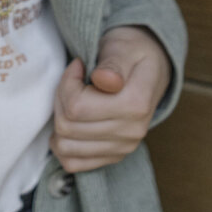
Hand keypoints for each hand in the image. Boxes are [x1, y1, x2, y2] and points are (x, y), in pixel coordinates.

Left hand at [49, 26, 171, 173]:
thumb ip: (113, 63)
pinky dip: (63, 145)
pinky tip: (69, 122)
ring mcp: (123, 147)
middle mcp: (131, 132)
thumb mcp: (123, 47)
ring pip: (66, 146)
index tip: (78, 66)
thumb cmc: (132, 52)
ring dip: (60, 120)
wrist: (151, 67)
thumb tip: (105, 80)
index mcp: (135, 104)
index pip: (77, 106)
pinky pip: (74, 163)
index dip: (67, 82)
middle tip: (72, 80)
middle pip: (68, 126)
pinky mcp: (114, 156)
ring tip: (72, 99)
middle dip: (61, 99)